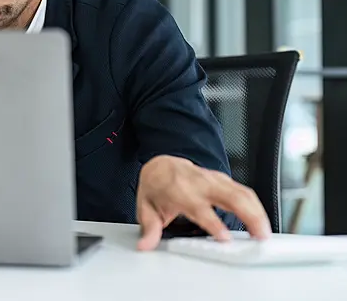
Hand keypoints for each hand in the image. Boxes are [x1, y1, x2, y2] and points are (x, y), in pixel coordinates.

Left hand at [136, 155, 270, 250]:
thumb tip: (145, 244)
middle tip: (259, 237)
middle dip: (248, 215)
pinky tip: (262, 222)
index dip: (213, 222)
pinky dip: (257, 207)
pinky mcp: (223, 180)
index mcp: (179, 189)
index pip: (199, 207)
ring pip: (242, 192)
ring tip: (265, 233)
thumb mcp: (146, 206)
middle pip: (229, 196)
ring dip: (257, 212)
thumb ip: (149, 227)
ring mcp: (214, 179)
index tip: (225, 238)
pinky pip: (244, 191)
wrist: (160, 165)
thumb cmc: (156, 186)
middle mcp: (199, 183)